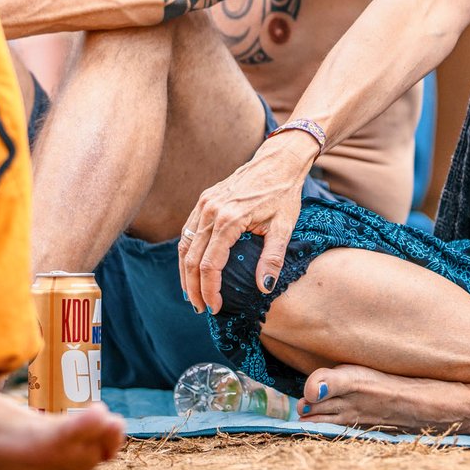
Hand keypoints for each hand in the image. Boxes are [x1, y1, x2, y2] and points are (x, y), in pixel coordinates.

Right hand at [179, 133, 314, 313]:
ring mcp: (204, 204)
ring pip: (185, 245)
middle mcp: (211, 211)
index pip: (210, 265)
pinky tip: (193, 268)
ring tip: (194, 294)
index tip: (216, 307)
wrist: (278, 161)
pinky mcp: (204, 200)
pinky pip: (188, 231)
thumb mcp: (284, 227)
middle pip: (191, 258)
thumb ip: (273, 258)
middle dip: (194, 287)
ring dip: (186, 273)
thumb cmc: (283, 194)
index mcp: (229, 219)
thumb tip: (265, 288)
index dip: (210, 290)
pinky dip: (187, 253)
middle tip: (202, 308)